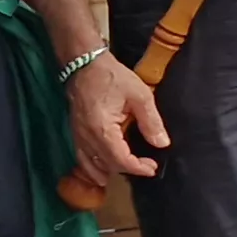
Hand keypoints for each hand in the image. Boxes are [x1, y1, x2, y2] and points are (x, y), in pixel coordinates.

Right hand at [67, 59, 165, 183]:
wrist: (85, 64)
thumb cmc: (112, 77)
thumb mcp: (140, 95)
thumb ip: (151, 121)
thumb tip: (162, 143)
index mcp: (102, 128)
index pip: (120, 159)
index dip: (137, 167)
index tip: (152, 167)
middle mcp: (86, 137)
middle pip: (107, 165)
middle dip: (129, 169)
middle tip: (147, 165)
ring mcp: (78, 136)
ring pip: (93, 164)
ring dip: (112, 170)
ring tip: (130, 168)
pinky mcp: (75, 132)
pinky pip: (82, 157)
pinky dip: (93, 167)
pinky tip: (104, 171)